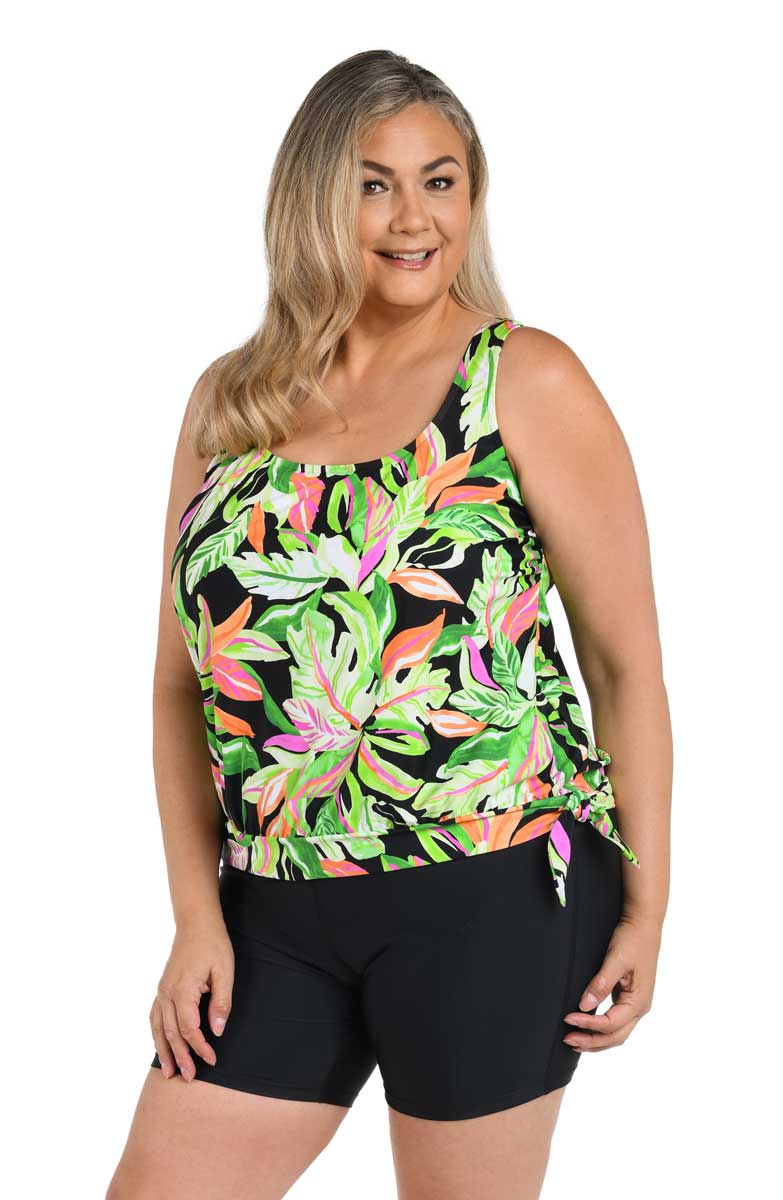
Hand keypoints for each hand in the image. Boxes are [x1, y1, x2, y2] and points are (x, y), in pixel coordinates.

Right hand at [150, 915, 234, 1080]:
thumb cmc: (213, 945)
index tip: (212, 1059)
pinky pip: (154, 1016)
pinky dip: (155, 1034)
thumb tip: (217, 1030)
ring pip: (158, 1028)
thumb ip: (221, 1002)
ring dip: (163, 1051)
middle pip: (171, 1033)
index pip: (189, 1028)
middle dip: (181, 1057)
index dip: (200, 1047)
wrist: (196, 923)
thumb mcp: (224, 971)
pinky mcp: (162, 988)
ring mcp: (161, 990)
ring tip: (168, 1073)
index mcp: (183, 990)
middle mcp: (167, 993)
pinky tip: (159, 1046)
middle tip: (190, 1077)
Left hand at [562, 910, 661, 1050]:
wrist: (644, 923)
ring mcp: (636, 1004)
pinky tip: (587, 1027)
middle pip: (615, 1036)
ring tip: (573, 1039)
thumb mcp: (616, 960)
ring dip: (596, 1039)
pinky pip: (616, 1022)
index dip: (588, 1025)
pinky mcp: (630, 998)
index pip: (610, 1024)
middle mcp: (640, 1007)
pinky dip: (601, 1029)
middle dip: (591, 1041)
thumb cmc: (632, 939)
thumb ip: (601, 984)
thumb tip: (584, 1006)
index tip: (568, 1018)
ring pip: (617, 1033)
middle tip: (566, 1039)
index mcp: (639, 1001)